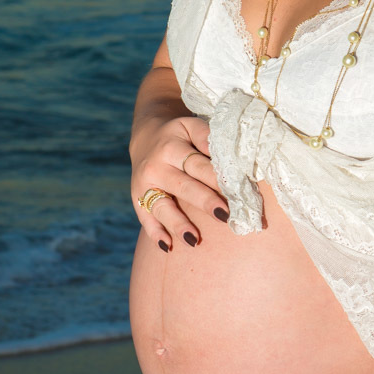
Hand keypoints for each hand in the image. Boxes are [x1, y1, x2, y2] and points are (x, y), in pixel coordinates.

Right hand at [130, 113, 228, 250]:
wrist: (146, 137)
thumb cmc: (179, 136)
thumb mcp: (191, 126)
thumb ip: (206, 138)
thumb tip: (227, 157)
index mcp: (172, 147)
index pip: (198, 165)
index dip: (217, 178)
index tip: (236, 191)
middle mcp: (157, 167)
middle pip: (183, 187)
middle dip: (204, 201)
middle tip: (224, 215)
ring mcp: (145, 185)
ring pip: (162, 207)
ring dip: (178, 224)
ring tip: (194, 240)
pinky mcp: (137, 199)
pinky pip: (145, 218)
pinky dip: (155, 233)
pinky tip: (168, 246)